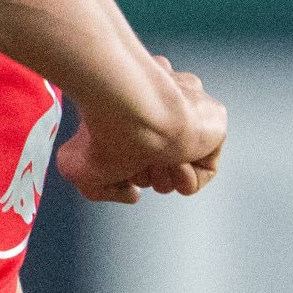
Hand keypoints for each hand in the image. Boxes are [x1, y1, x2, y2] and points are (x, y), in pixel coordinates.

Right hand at [59, 60, 225, 204]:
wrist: (137, 112)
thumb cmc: (103, 132)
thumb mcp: (79, 168)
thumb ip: (102, 187)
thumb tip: (133, 192)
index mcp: (129, 102)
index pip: (135, 145)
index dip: (126, 169)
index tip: (120, 168)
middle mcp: (161, 100)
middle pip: (158, 156)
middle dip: (146, 172)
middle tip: (137, 165)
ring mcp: (189, 109)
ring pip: (180, 162)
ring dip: (166, 176)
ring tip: (156, 162)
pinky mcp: (213, 124)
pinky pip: (205, 168)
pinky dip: (188, 179)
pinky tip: (175, 165)